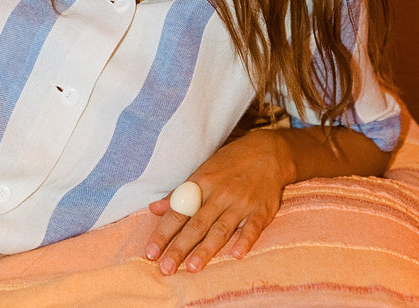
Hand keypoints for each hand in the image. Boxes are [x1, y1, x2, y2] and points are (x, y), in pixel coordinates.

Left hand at [145, 129, 293, 274]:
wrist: (268, 151)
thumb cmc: (231, 162)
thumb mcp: (203, 170)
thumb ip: (180, 193)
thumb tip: (155, 209)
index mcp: (202, 182)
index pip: (178, 211)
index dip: (164, 232)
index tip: (151, 252)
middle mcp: (220, 193)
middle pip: (197, 224)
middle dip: (180, 247)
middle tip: (166, 268)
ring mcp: (242, 202)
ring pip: (221, 228)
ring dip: (206, 249)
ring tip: (192, 267)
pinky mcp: (262, 210)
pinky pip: (253, 227)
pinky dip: (245, 240)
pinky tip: (237, 254)